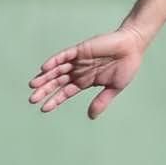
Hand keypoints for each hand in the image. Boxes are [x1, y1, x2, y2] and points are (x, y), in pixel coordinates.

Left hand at [28, 25, 148, 117]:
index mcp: (86, 81)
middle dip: (45, 90)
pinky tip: (45, 68)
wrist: (133, 47)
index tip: (44, 109)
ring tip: (33, 85)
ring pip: (57, 69)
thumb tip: (91, 116)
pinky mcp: (80, 50)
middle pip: (57, 82)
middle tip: (32, 99)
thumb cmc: (126, 66)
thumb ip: (101, 101)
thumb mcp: (114, 88)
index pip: (66, 92)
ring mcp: (78, 60)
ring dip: (45, 77)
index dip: (55, 100)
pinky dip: (54, 61)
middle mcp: (79, 70)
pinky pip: (64, 55)